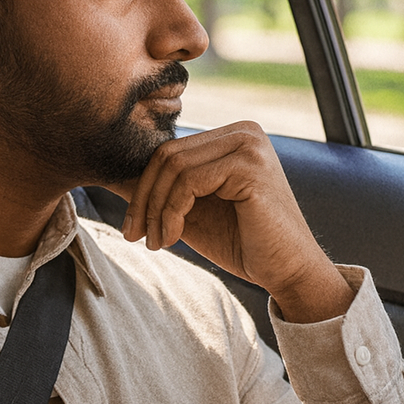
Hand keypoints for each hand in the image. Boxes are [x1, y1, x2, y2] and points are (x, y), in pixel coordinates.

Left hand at [109, 122, 352, 321]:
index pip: (170, 151)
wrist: (288, 271)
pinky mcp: (250, 166)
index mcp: (234, 136)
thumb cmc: (245, 243)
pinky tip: (173, 238)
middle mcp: (245, 132)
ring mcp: (250, 145)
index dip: (143, 189)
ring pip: (173, 166)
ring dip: (155, 210)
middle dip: (143, 199)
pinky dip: (171, 212)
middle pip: (168, 155)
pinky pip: (189, 182)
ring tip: (157, 242)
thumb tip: (115, 178)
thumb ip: (165, 191)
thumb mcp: (194, 212)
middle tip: (136, 236)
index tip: (134, 228)